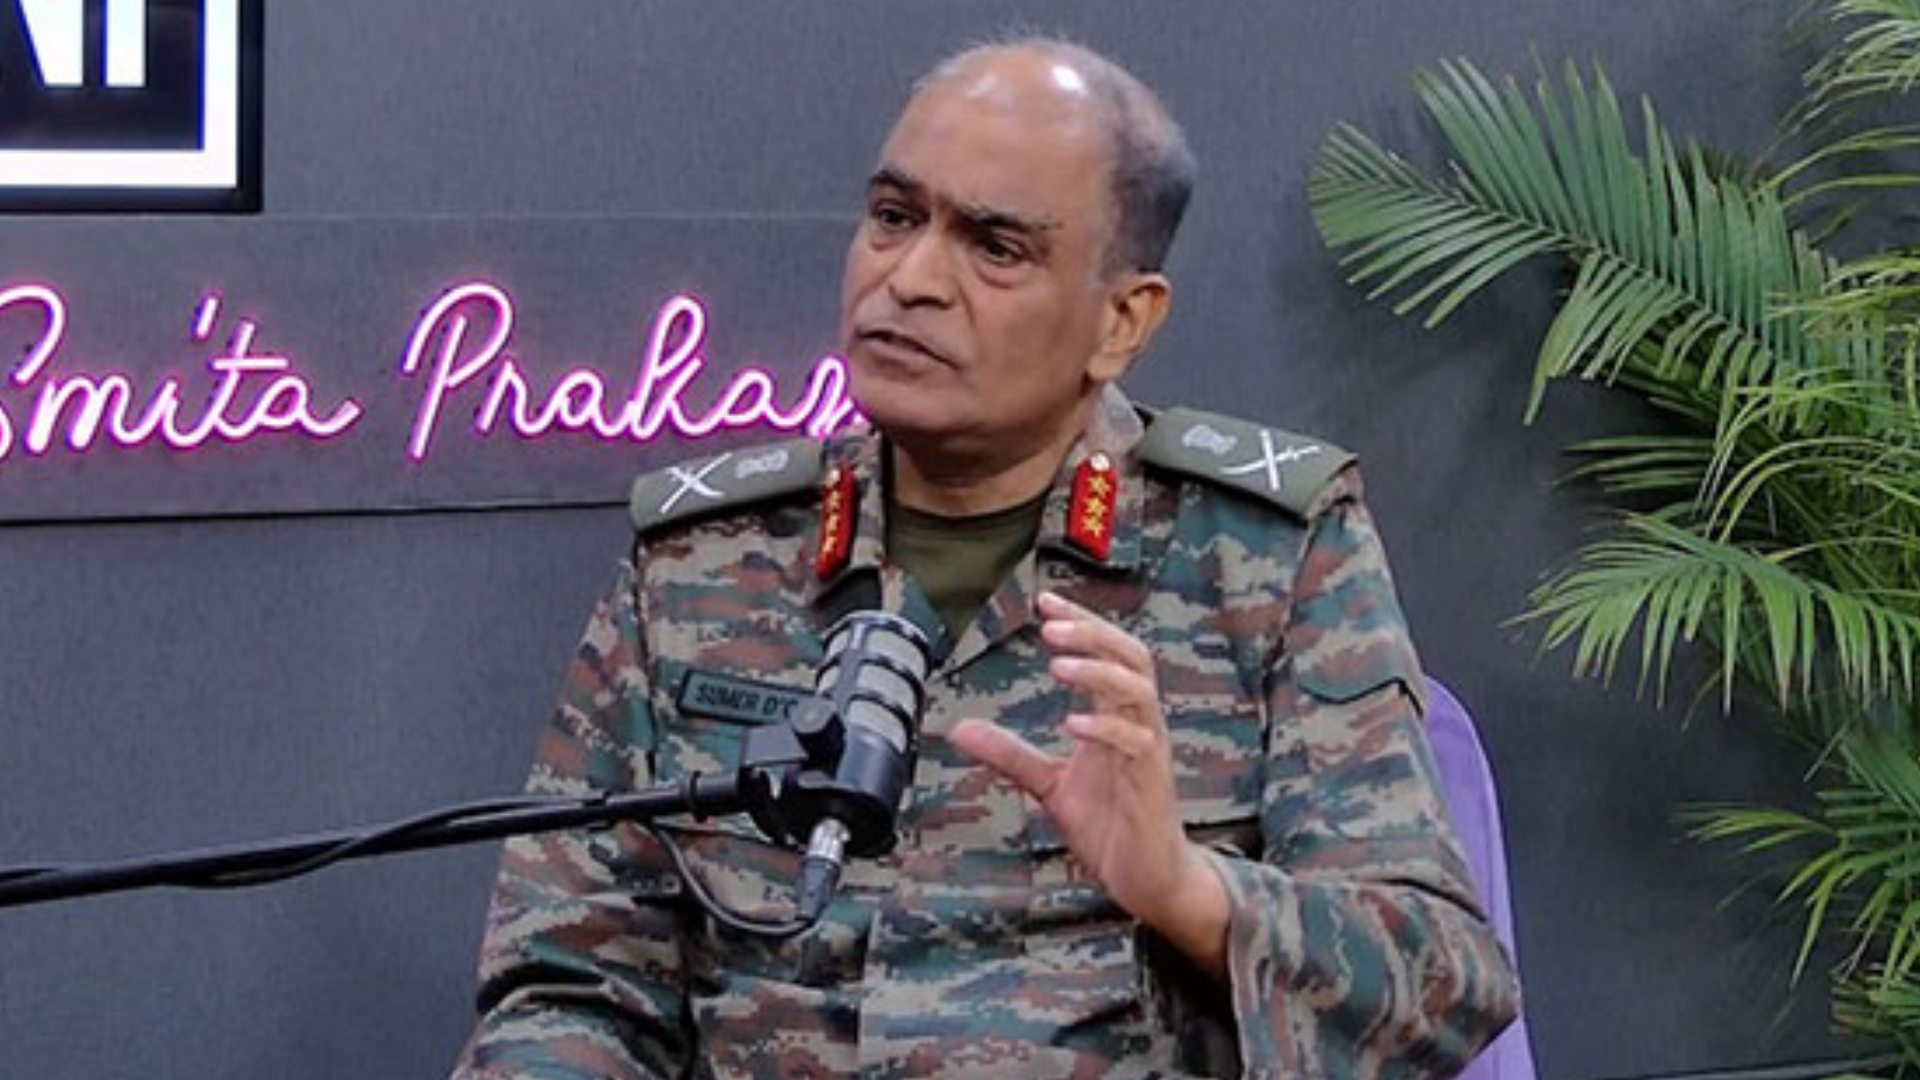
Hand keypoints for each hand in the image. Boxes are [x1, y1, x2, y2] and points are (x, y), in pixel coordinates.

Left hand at [948, 591, 1229, 976]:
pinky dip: (1106, 728)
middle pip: (1131, 657)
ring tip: (1058, 665)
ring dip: (1098, 673)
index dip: (1080, 624)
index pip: (1108, 653)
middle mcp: (1138, 725)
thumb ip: (1011, 754)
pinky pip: (1137, 743)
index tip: (1044, 602)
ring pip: (1139, 692)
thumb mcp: (1049, 784)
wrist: (1148, 877)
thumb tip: (960, 729)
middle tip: (1051, 625)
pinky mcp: (1151, 783)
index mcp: (1117, 717)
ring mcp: (1148, 751)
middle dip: (1092, 634)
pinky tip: (1075, 724)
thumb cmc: (1110, 825)